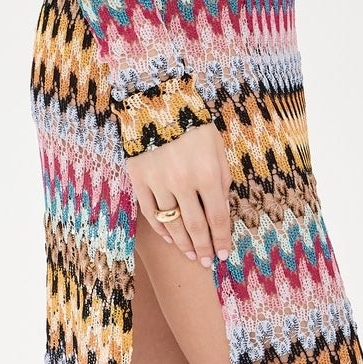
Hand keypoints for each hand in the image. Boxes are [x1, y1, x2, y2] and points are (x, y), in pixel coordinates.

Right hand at [127, 123, 233, 267]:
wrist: (155, 101)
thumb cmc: (193, 123)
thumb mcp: (217, 147)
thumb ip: (222, 179)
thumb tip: (222, 209)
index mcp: (207, 173)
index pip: (217, 217)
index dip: (221, 239)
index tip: (224, 255)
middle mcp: (183, 182)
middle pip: (195, 225)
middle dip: (203, 247)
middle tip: (207, 262)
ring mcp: (158, 182)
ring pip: (172, 223)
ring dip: (183, 242)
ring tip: (190, 254)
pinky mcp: (139, 179)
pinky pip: (150, 212)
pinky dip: (160, 228)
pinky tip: (170, 238)